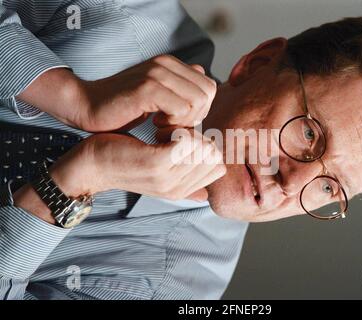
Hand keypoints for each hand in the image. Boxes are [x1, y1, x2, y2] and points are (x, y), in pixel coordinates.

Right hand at [18, 55, 215, 131]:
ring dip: (184, 122)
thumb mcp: (157, 96)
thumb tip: (203, 78)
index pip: (209, 86)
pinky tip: (155, 125)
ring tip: (163, 127)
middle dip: (196, 116)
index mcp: (171, 64)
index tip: (179, 120)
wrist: (87, 105)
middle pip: (207, 94)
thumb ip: (180, 86)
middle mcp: (166, 63)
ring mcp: (157, 73)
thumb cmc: (124, 107)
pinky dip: (173, 124)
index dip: (200, 109)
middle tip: (173, 125)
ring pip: (198, 102)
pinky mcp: (147, 88)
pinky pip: (181, 109)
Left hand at [49, 131, 225, 201]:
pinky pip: (188, 140)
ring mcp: (168, 178)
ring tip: (164, 131)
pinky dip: (177, 127)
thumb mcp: (159, 172)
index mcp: (181, 191)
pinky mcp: (156, 163)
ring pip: (205, 147)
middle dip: (199, 137)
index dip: (206, 146)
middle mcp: (178, 189)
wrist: (91, 164)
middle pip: (214, 156)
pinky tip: (159, 128)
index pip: (218, 167)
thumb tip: (206, 191)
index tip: (182, 138)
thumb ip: (183, 177)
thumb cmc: (125, 159)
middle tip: (172, 133)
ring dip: (187, 131)